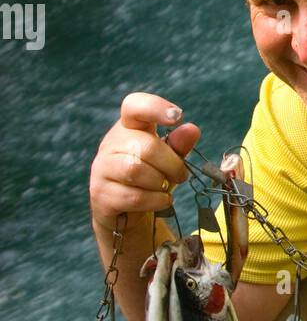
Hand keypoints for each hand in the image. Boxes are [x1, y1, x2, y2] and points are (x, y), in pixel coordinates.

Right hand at [89, 92, 200, 231]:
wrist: (124, 214)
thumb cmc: (148, 180)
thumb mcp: (167, 161)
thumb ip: (178, 145)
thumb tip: (192, 129)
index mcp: (128, 128)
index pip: (133, 106)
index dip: (155, 107)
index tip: (177, 116)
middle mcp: (110, 144)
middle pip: (146, 146)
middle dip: (172, 164)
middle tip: (180, 175)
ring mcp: (101, 169)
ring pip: (136, 170)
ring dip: (161, 183)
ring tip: (165, 188)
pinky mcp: (100, 194)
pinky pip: (134, 196)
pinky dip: (155, 201)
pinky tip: (161, 201)